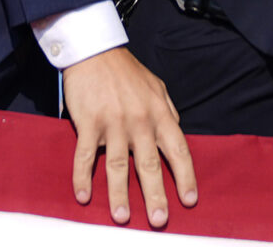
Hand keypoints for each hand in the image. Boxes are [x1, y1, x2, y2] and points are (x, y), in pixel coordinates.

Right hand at [63, 47, 195, 226]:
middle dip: (156, 195)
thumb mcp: (157, 88)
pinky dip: (83, 178)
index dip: (185, 177)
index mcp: (160, 114)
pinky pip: (85, 156)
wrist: (96, 51)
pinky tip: (84, 197)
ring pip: (117, 165)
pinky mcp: (89, 122)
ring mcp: (113, 123)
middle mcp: (140, 121)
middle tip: (159, 220)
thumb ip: (168, 112)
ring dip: (119, 194)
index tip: (189, 200)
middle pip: (149, 164)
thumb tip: (177, 133)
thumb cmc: (127, 72)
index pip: (178, 150)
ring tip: (123, 217)